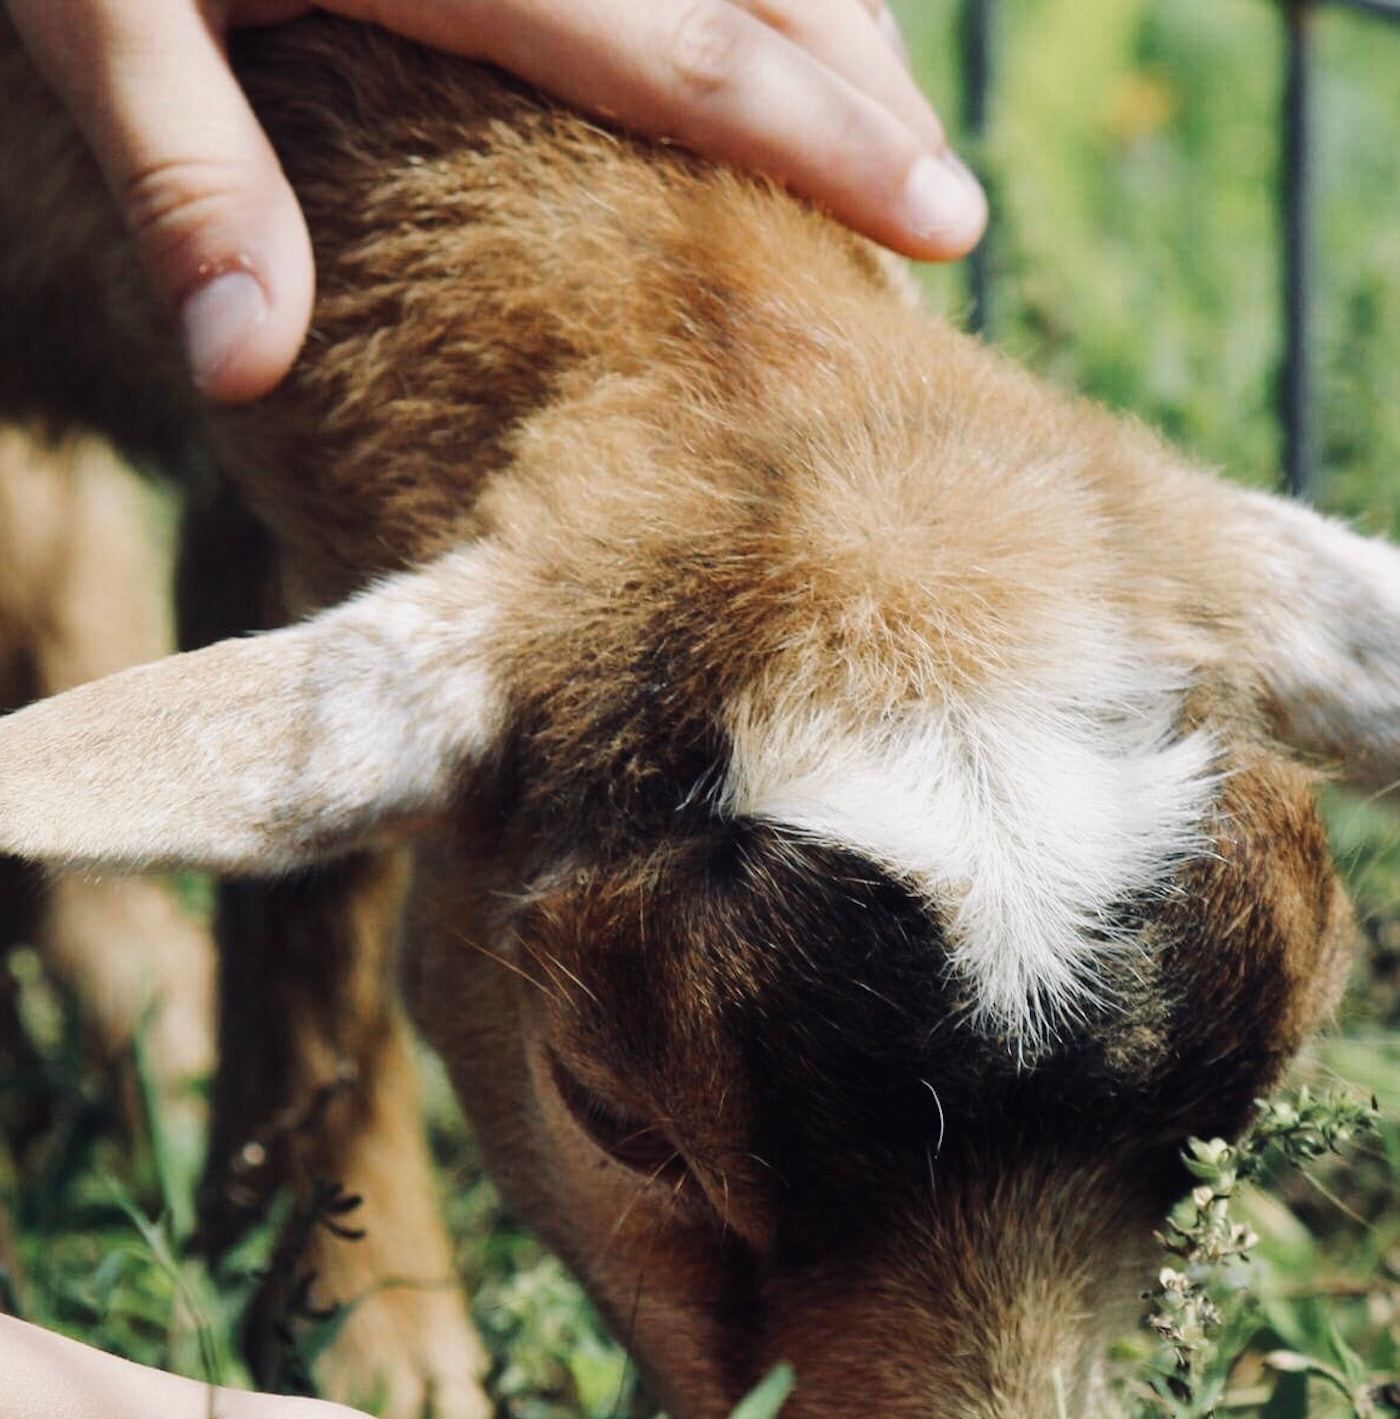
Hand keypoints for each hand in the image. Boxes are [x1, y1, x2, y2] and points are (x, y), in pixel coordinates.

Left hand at [6, 0, 984, 403]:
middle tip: (940, 199)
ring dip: (822, 8)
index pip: (690, 53)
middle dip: (862, 80)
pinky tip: (754, 17)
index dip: (829, 143)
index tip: (948, 221)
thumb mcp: (87, 7)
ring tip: (870, 110)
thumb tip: (247, 373)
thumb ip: (184, 175)